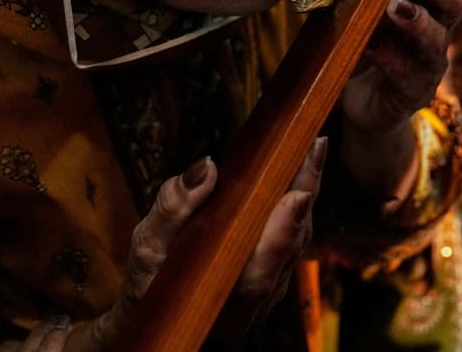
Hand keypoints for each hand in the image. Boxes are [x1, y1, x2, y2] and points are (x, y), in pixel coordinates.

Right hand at [56, 140, 326, 349]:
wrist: (155, 313)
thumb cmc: (149, 283)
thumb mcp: (147, 247)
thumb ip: (173, 209)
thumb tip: (206, 168)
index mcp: (222, 302)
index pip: (261, 272)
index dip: (282, 232)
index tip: (298, 193)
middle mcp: (255, 304)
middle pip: (291, 247)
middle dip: (304, 194)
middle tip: (313, 148)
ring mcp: (269, 293)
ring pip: (298, 241)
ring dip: (307, 193)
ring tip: (312, 150)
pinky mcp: (274, 275)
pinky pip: (294, 238)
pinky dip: (299, 203)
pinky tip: (302, 172)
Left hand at [338, 0, 461, 195]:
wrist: (363, 98)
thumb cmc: (366, 38)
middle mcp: (438, 26)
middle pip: (456, 0)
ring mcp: (430, 61)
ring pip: (437, 40)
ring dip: (417, 21)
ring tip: (394, 7)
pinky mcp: (415, 91)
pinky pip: (410, 76)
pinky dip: (390, 59)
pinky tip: (371, 47)